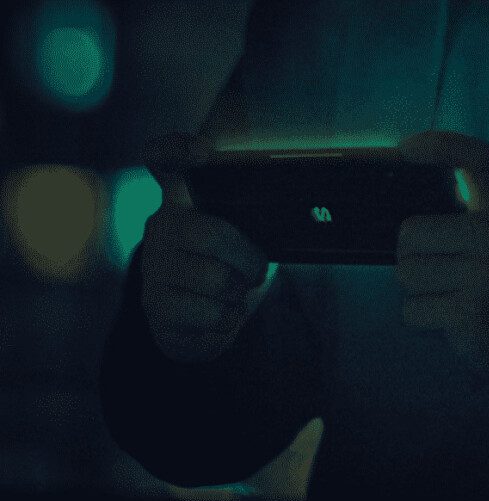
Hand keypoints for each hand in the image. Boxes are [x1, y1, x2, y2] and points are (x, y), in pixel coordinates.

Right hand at [140, 132, 269, 362]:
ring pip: (215, 279)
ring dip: (239, 292)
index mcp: (181, 200)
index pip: (165, 159)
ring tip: (235, 293)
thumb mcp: (236, 232)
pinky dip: (228, 319)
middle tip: (256, 270)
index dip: (177, 149)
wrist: (196, 321)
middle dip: (247, 257)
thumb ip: (247, 208)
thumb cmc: (223, 266)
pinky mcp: (156, 308)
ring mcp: (154, 268)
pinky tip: (220, 314)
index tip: (200, 149)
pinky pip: (208, 314)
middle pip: (210, 233)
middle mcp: (160, 228)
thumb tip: (292, 206)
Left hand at [395, 131, 488, 393]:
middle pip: (410, 232)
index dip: (439, 145)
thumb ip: (468, 214)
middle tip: (444, 270)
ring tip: (452, 294)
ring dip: (419, 290)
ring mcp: (485, 276)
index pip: (477, 159)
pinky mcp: (469, 313)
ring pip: (406, 273)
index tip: (406, 149)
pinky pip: (411, 310)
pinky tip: (452, 318)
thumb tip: (402, 199)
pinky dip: (423, 319)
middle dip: (413, 256)